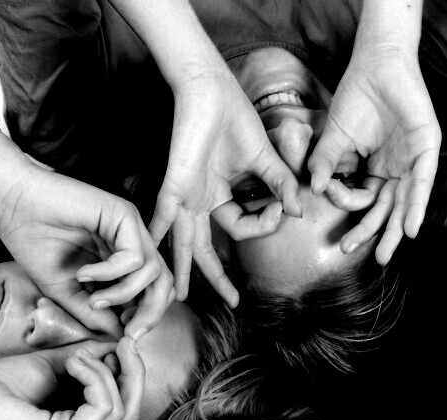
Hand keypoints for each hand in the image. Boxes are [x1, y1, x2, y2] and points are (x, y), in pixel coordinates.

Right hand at [0, 164, 173, 340]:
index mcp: (123, 258)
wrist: (11, 207)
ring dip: (124, 294)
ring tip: (92, 298)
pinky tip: (84, 274)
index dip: (146, 316)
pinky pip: (134, 257)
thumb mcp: (66, 292)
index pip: (153, 291)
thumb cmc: (34, 244)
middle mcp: (133, 241)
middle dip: (151, 313)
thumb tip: (120, 335)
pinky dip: (110, 273)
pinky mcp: (123, 214)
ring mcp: (130, 227)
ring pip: (154, 272)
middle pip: (164, 283)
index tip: (126, 336)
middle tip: (130, 332)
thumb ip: (93, 312)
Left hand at [0, 337, 144, 419]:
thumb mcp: (55, 367)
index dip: (131, 377)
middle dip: (134, 373)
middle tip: (126, 343)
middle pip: (130, 414)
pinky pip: (103, 407)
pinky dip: (94, 377)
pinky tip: (73, 364)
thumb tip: (117, 348)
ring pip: (119, 408)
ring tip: (76, 357)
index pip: (124, 413)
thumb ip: (88, 362)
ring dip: (103, 371)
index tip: (124, 344)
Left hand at [150, 72, 302, 306]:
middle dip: (216, 277)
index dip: (266, 223)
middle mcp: (200, 201)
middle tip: (230, 301)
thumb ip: (280, 185)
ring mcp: (185, 195)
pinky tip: (147, 249)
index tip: (283, 207)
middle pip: (206, 249)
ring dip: (181, 269)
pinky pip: (162, 213)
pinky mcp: (175, 182)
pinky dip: (155, 232)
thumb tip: (299, 210)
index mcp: (220, 195)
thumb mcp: (263, 160)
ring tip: (177, 295)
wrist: (211, 90)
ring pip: (182, 241)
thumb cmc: (234, 117)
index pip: (242, 226)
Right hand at [308, 46, 439, 263]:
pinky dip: (417, 206)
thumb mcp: (335, 137)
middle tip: (365, 257)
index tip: (339, 221)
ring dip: (397, 229)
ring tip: (385, 253)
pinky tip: (411, 228)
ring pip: (405, 202)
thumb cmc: (357, 96)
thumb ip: (326, 162)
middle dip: (376, 234)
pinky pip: (422, 183)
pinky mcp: (426, 148)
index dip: (353, 213)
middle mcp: (396, 170)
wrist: (377, 63)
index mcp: (376, 169)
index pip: (365, 200)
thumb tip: (314, 188)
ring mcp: (412, 160)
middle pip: (387, 209)